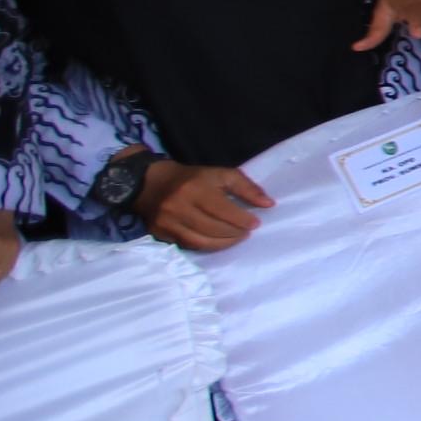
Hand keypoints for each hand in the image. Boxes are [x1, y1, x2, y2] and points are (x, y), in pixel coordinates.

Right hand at [137, 160, 273, 253]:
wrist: (151, 183)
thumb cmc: (192, 178)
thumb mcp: (220, 174)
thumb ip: (246, 187)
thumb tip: (269, 204)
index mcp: (195, 189)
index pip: (223, 210)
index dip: (242, 220)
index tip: (256, 223)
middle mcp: (178, 207)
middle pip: (213, 228)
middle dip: (235, 233)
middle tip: (247, 232)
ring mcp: (167, 223)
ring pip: (201, 241)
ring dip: (224, 243)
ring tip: (236, 238)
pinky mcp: (160, 234)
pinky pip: (188, 246)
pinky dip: (207, 246)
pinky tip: (218, 242)